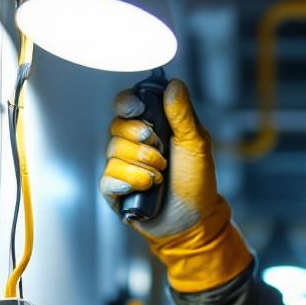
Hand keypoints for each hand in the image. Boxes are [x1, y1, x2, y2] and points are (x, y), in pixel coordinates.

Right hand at [100, 79, 218, 240]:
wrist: (193, 220)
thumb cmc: (196, 181)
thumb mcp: (196, 144)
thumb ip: (182, 114)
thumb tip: (174, 84)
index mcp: (151, 126)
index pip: (127, 104)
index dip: (128, 103)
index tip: (139, 110)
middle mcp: (132, 143)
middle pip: (117, 125)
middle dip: (141, 139)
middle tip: (161, 152)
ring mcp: (122, 165)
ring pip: (113, 151)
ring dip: (142, 165)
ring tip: (160, 177)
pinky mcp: (114, 189)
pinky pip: (109, 177)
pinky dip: (130, 181)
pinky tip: (145, 188)